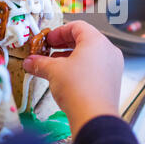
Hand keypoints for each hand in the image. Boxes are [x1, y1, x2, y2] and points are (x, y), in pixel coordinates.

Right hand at [23, 20, 123, 137]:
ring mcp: (112, 66)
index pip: (77, 26)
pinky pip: (95, 67)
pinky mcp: (111, 81)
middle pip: (84, 39)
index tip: (48, 40)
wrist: (94, 117)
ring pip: (90, 54)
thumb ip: (40, 63)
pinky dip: (80, 68)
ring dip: (70, 57)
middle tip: (49, 50)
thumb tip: (31, 62)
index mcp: (97, 41)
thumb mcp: (54, 71)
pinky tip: (66, 77)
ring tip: (54, 65)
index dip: (59, 31)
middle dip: (63, 45)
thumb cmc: (80, 90)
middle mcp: (108, 51)